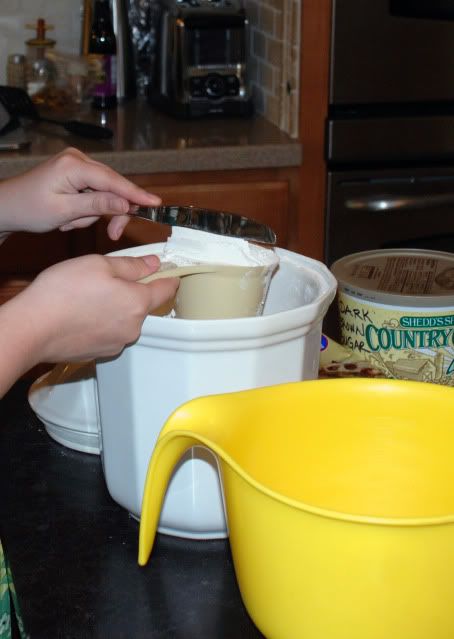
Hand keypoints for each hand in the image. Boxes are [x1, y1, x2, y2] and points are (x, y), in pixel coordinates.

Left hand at [0, 147, 160, 240]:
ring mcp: (77, 166)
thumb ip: (97, 205)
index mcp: (74, 165)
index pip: (113, 181)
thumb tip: (125, 203)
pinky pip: (93, 194)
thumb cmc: (29, 209)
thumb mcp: (64, 211)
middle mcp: (78, 160)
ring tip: (69, 223)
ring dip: (92, 214)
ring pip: (104, 194)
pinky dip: (86, 210)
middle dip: (111, 212)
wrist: (6, 207)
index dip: (136, 194)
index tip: (155, 203)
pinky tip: (69, 217)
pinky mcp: (75, 174)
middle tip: (112, 234)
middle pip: (112, 187)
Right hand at [0, 254, 178, 392]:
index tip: (169, 271)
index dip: (168, 277)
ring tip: (89, 297)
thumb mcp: (99, 264)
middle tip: (107, 279)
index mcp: (138, 302)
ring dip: (116, 308)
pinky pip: (110, 333)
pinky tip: (83, 314)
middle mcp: (133, 327)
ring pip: (126, 319)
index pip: (167, 289)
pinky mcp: (102, 353)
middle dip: (132, 291)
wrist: (33, 328)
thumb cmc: (63, 292)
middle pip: (143, 305)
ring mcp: (118, 343)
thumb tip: (154, 263)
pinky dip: (102, 323)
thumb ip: (132, 265)